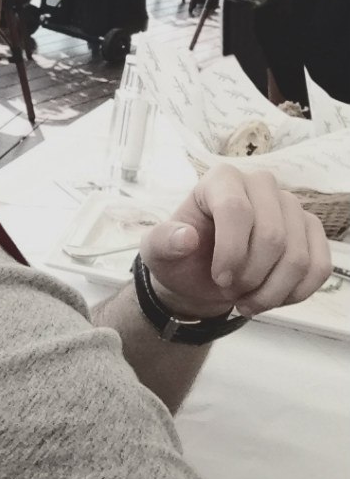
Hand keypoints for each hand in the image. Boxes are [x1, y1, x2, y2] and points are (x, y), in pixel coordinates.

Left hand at [139, 163, 331, 318]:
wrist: (201, 275)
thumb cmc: (180, 256)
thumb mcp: (158, 252)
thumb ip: (164, 242)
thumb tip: (185, 237)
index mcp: (221, 179)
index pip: (236, 209)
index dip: (230, 252)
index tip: (219, 278)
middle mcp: (259, 183)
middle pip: (272, 236)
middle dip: (251, 276)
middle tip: (230, 290)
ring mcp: (289, 205)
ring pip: (298, 257)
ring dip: (272, 291)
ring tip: (247, 299)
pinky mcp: (309, 229)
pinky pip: (319, 266)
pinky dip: (295, 292)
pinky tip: (272, 297)